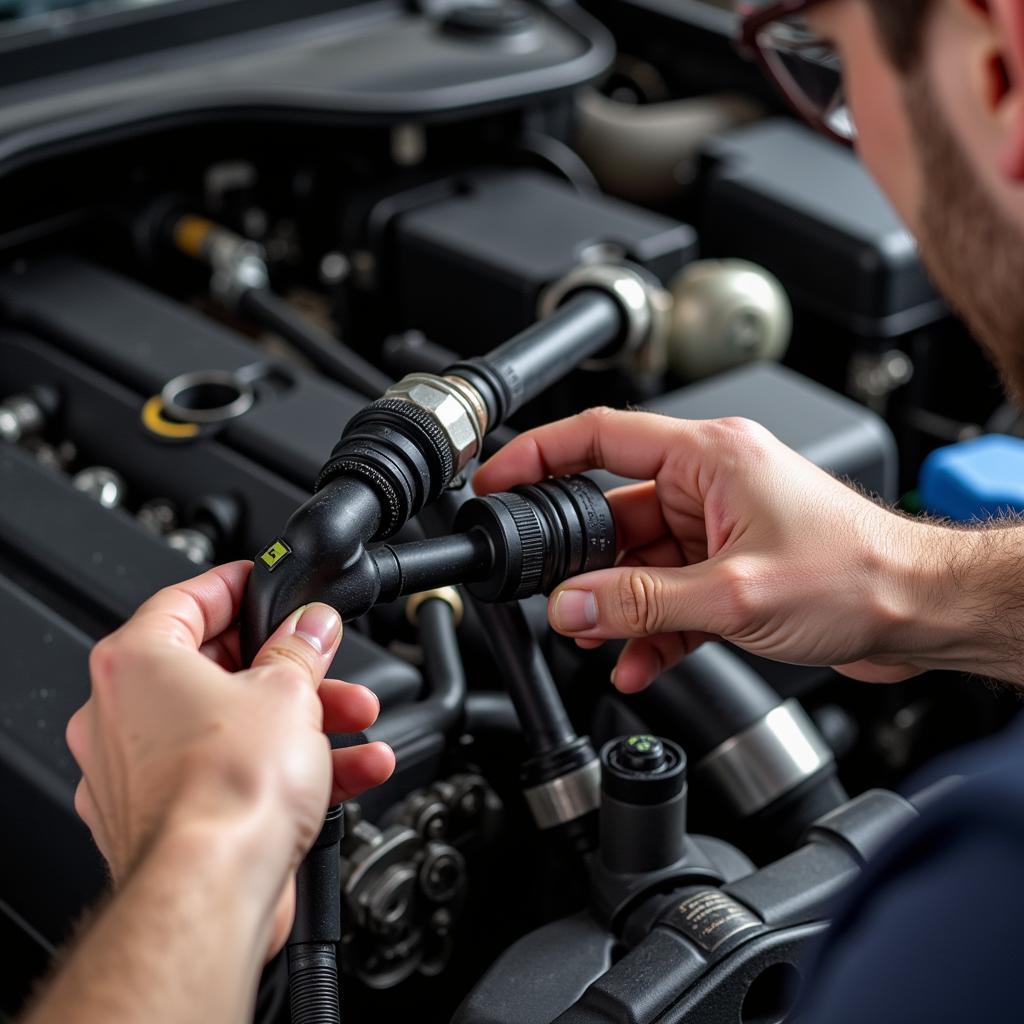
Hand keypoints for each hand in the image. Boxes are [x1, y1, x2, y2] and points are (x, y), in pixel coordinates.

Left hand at [66, 561, 394, 955]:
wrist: (214, 889)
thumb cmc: (226, 789)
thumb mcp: (288, 690)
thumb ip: (302, 648)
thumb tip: (312, 627)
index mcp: (136, 664)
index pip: (185, 599)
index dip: (237, 586)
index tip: (267, 584)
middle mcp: (123, 717)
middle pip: (220, 669)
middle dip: (292, 668)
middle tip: (327, 659)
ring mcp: (141, 774)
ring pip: (237, 726)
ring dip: (308, 720)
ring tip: (358, 719)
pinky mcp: (170, 821)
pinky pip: (238, 776)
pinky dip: (294, 767)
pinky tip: (355, 766)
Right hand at [475, 408, 932, 692]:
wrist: (920, 613)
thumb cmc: (858, 574)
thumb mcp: (734, 593)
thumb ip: (643, 603)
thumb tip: (572, 605)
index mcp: (708, 457)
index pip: (601, 437)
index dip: (540, 453)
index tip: (498, 477)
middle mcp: (709, 485)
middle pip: (615, 513)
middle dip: (583, 563)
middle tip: (552, 597)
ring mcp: (719, 529)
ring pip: (640, 563)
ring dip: (618, 605)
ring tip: (597, 639)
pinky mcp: (730, 569)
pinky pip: (669, 595)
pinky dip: (652, 628)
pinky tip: (640, 661)